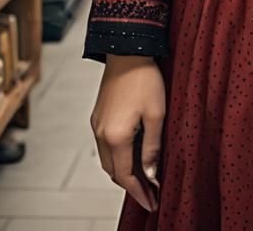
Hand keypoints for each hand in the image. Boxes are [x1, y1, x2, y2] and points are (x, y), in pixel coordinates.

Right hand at [90, 55, 165, 212]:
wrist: (127, 49)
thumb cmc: (145, 79)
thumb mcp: (156, 114)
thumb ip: (152, 147)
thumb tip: (151, 174)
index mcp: (115, 137)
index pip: (126, 176)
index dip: (140, 192)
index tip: (152, 203)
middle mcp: (101, 134)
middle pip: (114, 171)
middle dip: (132, 186)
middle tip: (150, 195)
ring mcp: (96, 124)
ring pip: (108, 160)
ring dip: (124, 172)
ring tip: (144, 178)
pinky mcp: (97, 116)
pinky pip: (106, 145)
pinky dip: (118, 157)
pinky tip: (132, 155)